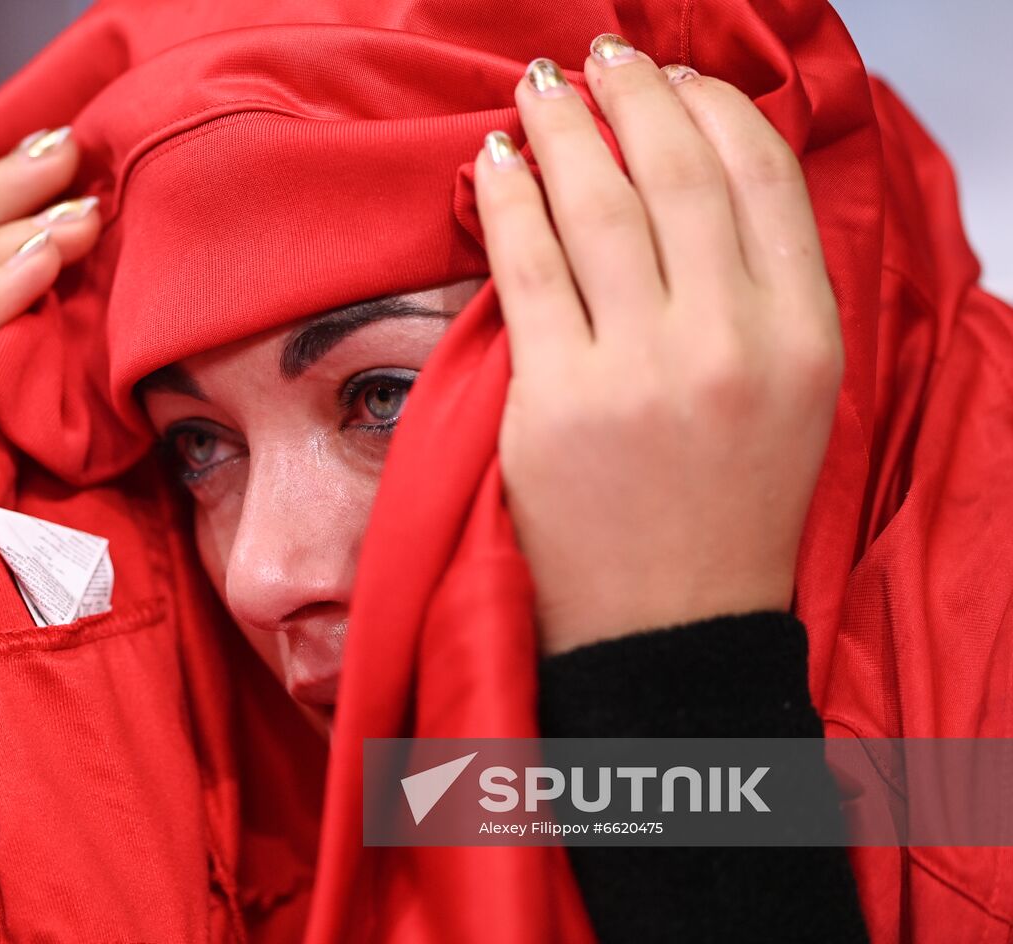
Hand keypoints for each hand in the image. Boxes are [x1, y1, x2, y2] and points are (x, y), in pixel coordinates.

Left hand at [473, 36, 842, 655]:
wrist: (671, 629)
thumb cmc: (726, 512)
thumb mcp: (790, 396)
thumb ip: (761, 291)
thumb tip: (698, 182)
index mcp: (804, 335)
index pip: (760, 177)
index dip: (711, 109)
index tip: (673, 83)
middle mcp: (733, 342)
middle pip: (676, 172)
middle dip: (632, 95)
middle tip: (599, 61)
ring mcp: (643, 372)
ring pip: (599, 203)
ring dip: (563, 128)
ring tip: (538, 92)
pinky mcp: (558, 401)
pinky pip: (527, 265)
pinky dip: (507, 199)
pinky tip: (493, 162)